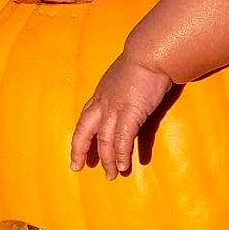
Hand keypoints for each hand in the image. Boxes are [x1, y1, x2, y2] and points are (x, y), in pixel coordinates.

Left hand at [70, 55, 172, 178]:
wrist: (151, 54)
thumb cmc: (143, 61)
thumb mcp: (125, 77)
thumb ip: (123, 90)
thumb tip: (130, 96)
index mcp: (101, 94)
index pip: (85, 120)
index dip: (81, 137)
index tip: (78, 150)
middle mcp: (103, 104)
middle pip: (84, 132)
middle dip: (79, 151)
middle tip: (78, 167)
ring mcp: (114, 110)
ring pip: (105, 141)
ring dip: (108, 160)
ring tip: (111, 175)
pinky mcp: (130, 114)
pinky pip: (122, 140)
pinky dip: (122, 155)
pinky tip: (123, 166)